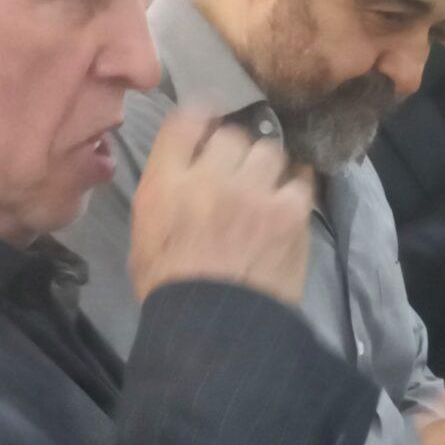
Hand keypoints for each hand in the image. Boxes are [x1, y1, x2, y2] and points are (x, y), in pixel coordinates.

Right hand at [131, 111, 313, 305]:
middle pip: (230, 134)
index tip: (211, 118)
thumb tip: (185, 170)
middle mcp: (208, 177)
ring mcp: (252, 191)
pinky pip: (300, 180)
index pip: (184, 123)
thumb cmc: (170, 288)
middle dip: (234, 152)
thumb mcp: (144, 235)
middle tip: (238, 175)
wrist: (213, 329)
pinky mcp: (288, 211)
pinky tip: (290, 199)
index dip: (201, 116)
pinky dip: (295, 187)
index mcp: (164, 184)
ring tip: (265, 189)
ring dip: (266, 167)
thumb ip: (164, 193)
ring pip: (267, 152)